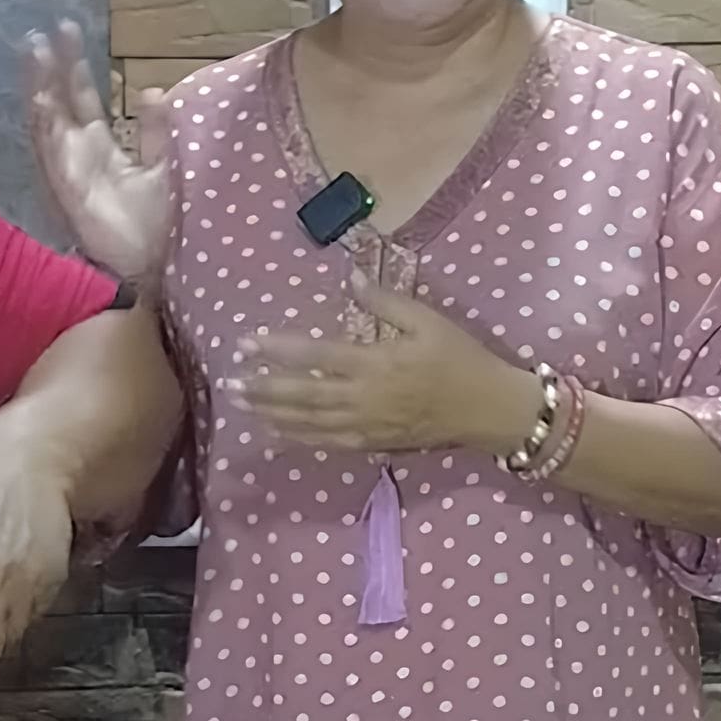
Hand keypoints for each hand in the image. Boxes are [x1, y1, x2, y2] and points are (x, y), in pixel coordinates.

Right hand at [26, 19, 173, 289]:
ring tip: (34, 54)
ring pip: (48, 121)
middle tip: (43, 32)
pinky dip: (46, 127)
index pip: (83, 98)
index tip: (70, 31)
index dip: (75, 66)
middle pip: (60, 102)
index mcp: (100, 147)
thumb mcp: (160, 167)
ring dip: (40, 88)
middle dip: (52, 67)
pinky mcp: (67, 190)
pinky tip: (40, 99)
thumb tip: (152, 89)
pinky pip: (52, 154)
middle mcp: (78, 154)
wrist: (147, 268)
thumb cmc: (150, 226)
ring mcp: (69, 171)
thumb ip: (155, 131)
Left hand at [236, 276, 539, 455]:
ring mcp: (367, 426)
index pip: (315, 355)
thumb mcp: (428, 320)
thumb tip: (350, 276)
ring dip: (272, 414)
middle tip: (230, 383)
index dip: (277, 351)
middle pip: (302, 395)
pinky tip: (276, 433)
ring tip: (242, 406)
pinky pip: (328, 444)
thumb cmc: (460, 359)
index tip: (247, 344)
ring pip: (309, 423)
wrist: (490, 409)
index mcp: (375, 362)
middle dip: (263, 388)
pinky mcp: (374, 444)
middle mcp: (364, 398)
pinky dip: (299, 438)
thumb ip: (385, 301)